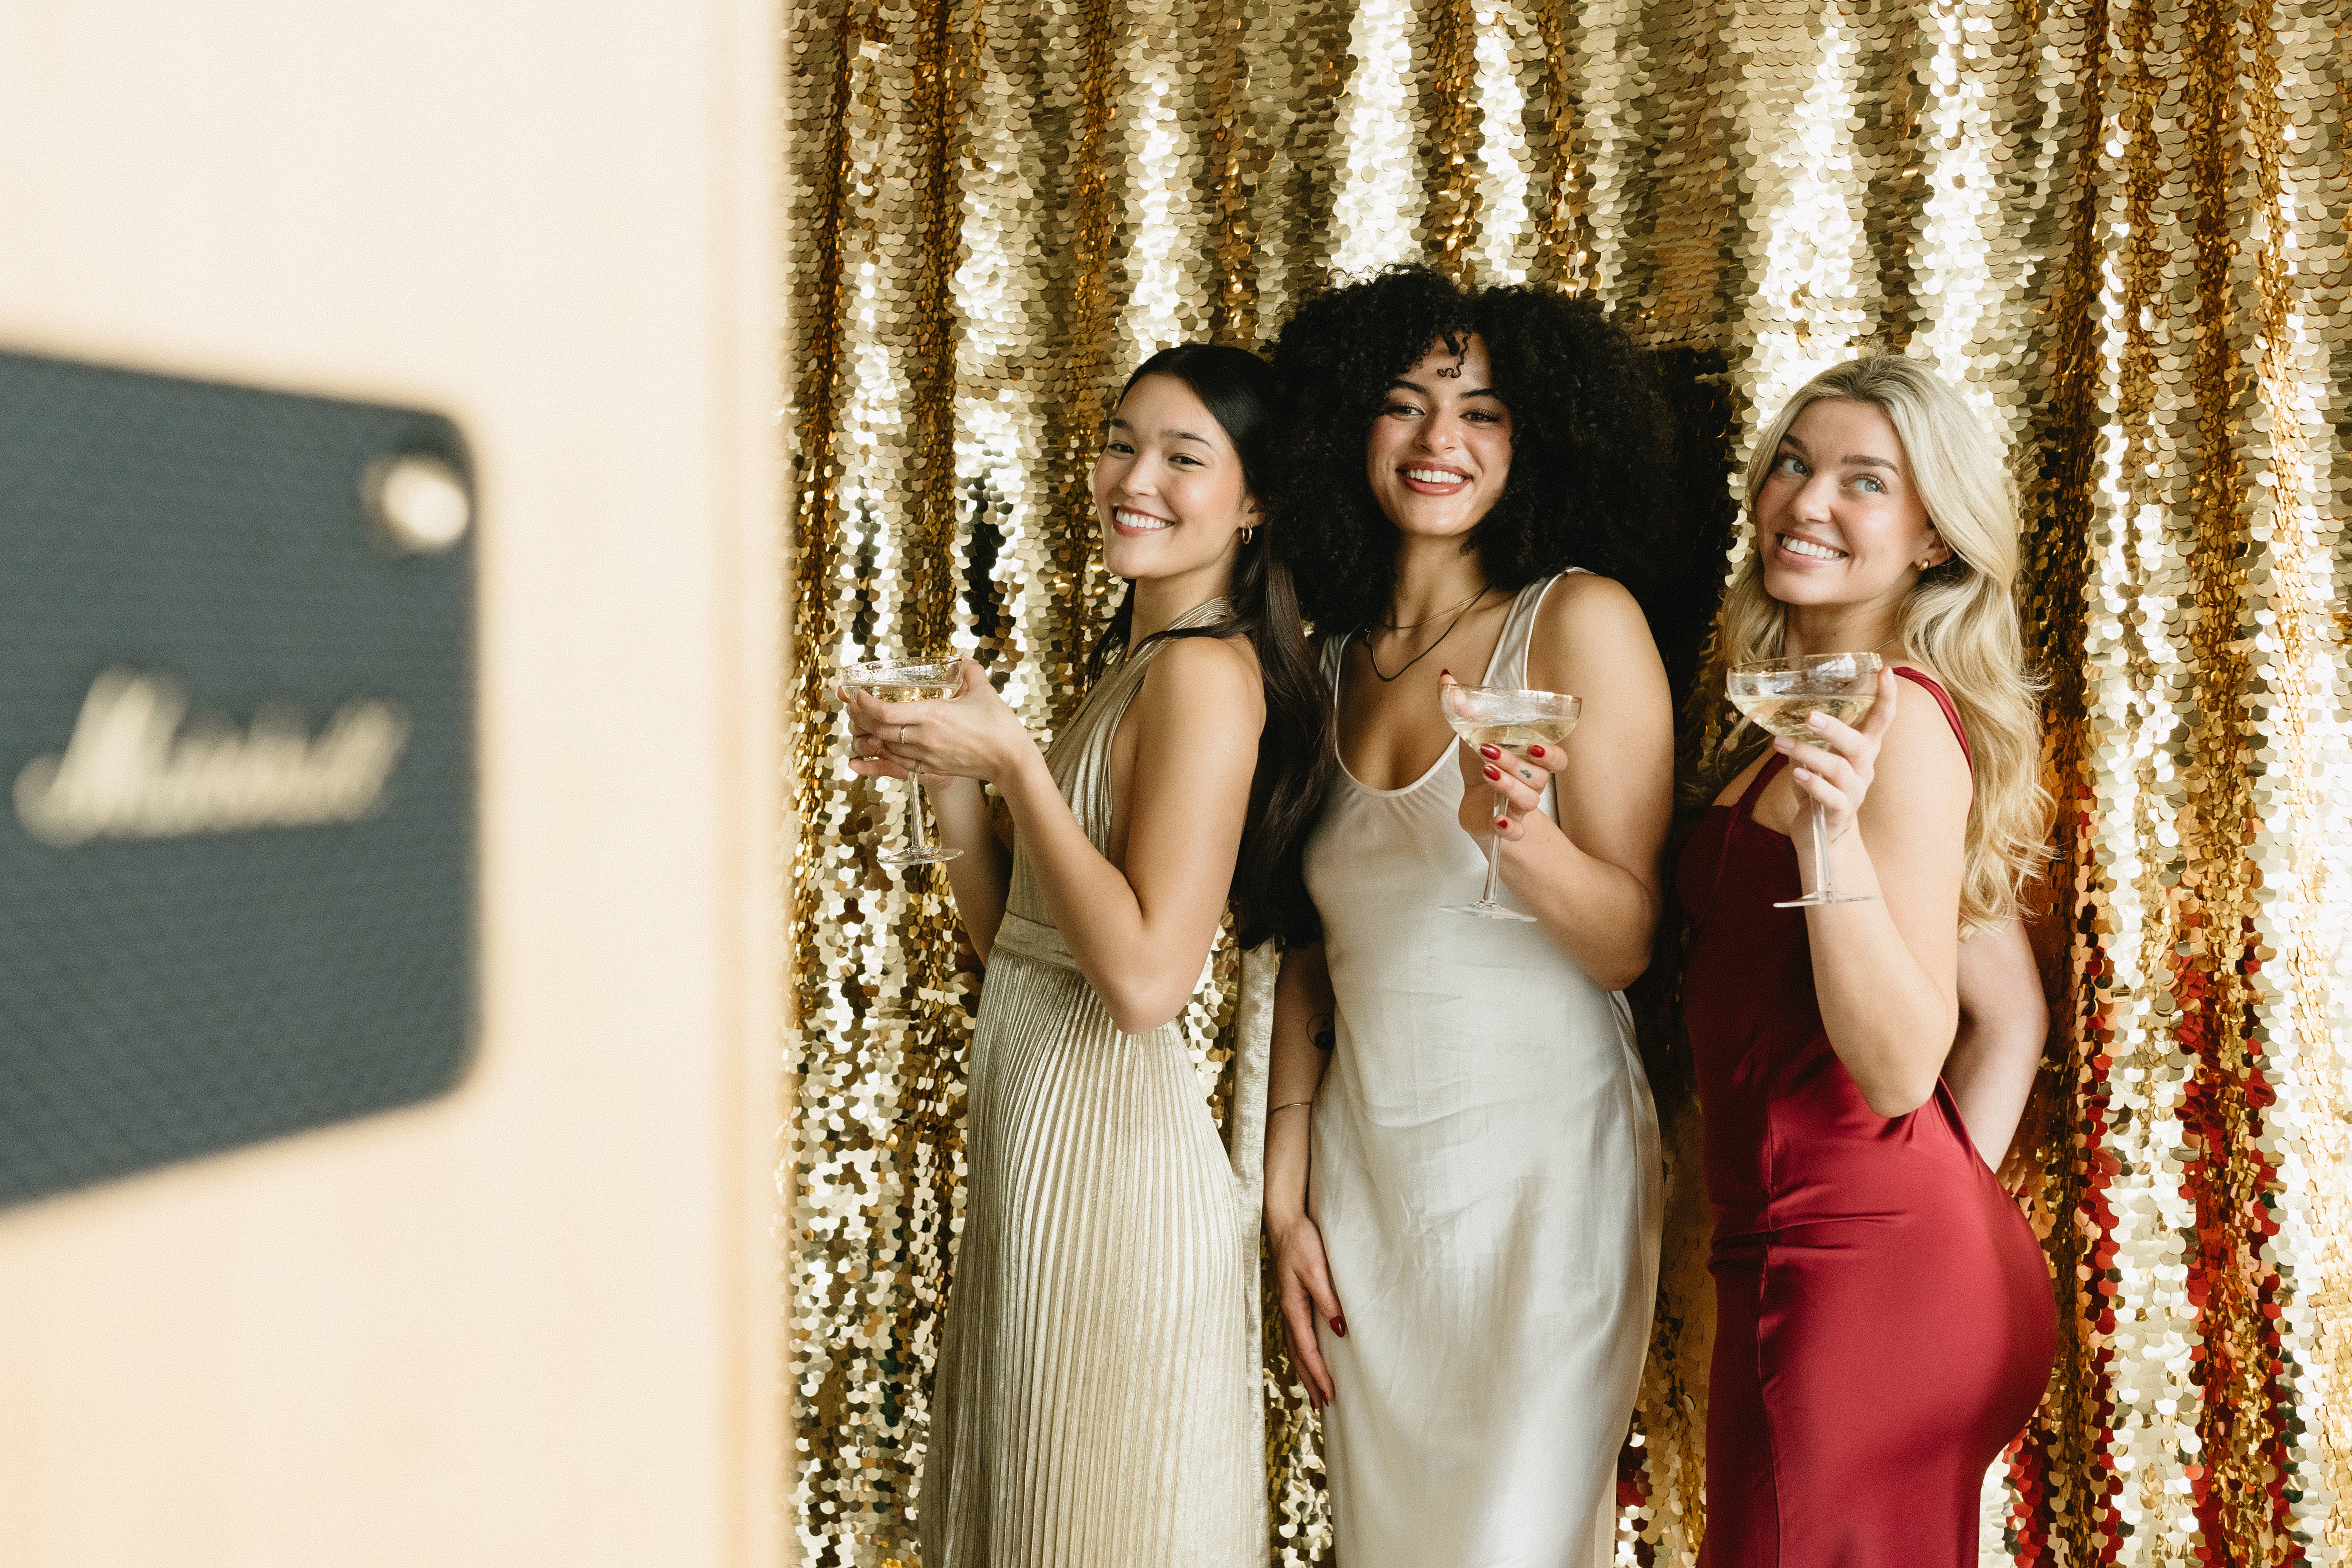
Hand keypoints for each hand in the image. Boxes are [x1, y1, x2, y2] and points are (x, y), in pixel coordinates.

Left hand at [844, 659, 1030, 784]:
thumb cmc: (999, 726)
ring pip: (885, 749)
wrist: (1011, 761)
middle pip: (879, 730)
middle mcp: (923, 738)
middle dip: (861, 718)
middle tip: (852, 706)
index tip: (857, 694)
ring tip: (860, 726)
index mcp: (932, 715)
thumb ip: (969, 671)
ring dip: (868, 738)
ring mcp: (926, 757)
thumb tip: (961, 659)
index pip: (886, 712)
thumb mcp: (984, 691)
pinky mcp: (931, 770)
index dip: (865, 704)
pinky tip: (862, 761)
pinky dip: (877, 762)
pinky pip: (896, 768)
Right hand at [1269, 1212, 1344, 1409]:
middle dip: (1310, 1381)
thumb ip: (1327, 1299)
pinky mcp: (1293, 1300)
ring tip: (1316, 1392)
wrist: (1285, 1222)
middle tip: (1323, 1406)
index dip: (1319, 1374)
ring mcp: (1289, 1306)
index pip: (1307, 1350)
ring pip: (1295, 1348)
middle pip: (1298, 1356)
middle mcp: (1289, 1311)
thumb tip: (1339, 1330)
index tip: (1330, 1395)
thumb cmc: (1301, 1243)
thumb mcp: (1317, 1269)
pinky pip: (1296, 1335)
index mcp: (1293, 1307)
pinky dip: (1302, 1354)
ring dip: (1306, 1371)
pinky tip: (1308, 1357)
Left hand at [1441, 671, 1567, 844]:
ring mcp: (1519, 807)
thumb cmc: (1482, 764)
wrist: (1476, 803)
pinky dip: (1509, 827)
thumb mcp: (1471, 736)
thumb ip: (1462, 708)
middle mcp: (1531, 784)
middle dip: (1515, 763)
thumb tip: (1445, 676)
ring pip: (1528, 800)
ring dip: (1509, 786)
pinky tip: (1498, 821)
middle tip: (1488, 751)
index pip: (1557, 759)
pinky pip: (1515, 832)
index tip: (1533, 743)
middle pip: (1539, 777)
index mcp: (1531, 761)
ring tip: (1486, 772)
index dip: (1550, 753)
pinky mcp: (1505, 828)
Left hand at [1774, 665, 1898, 842]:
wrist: (1823, 833)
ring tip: (1780, 743)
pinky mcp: (1841, 811)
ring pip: (1838, 768)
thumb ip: (1808, 737)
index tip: (1885, 672)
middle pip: (1858, 744)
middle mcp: (1864, 767)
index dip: (1886, 697)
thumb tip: (1781, 709)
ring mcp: (1855, 790)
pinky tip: (1795, 772)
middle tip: (1809, 716)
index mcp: (1862, 749)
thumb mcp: (1817, 757)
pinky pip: (1830, 796)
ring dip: (1807, 753)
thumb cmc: (1819, 787)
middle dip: (1835, 728)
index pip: (1881, 720)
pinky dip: (1812, 783)